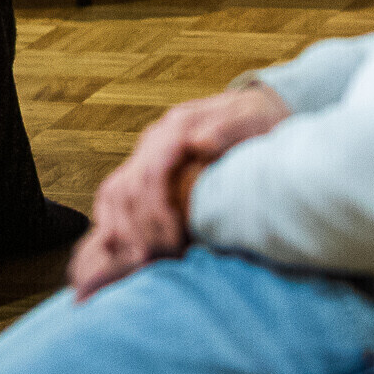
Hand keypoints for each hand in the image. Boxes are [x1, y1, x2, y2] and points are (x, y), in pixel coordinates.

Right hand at [69, 84, 289, 299]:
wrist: (254, 111)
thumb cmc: (259, 120)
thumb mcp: (253, 119)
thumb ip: (227, 128)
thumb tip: (199, 142)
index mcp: (178, 126)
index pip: (152, 172)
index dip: (158, 212)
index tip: (175, 243)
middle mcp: (155, 138)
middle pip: (129, 188)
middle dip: (142, 230)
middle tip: (161, 262)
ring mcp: (146, 151)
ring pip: (115, 193)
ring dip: (126, 231)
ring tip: (147, 261)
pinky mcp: (143, 165)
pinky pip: (114, 195)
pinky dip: (115, 223)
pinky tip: (129, 250)